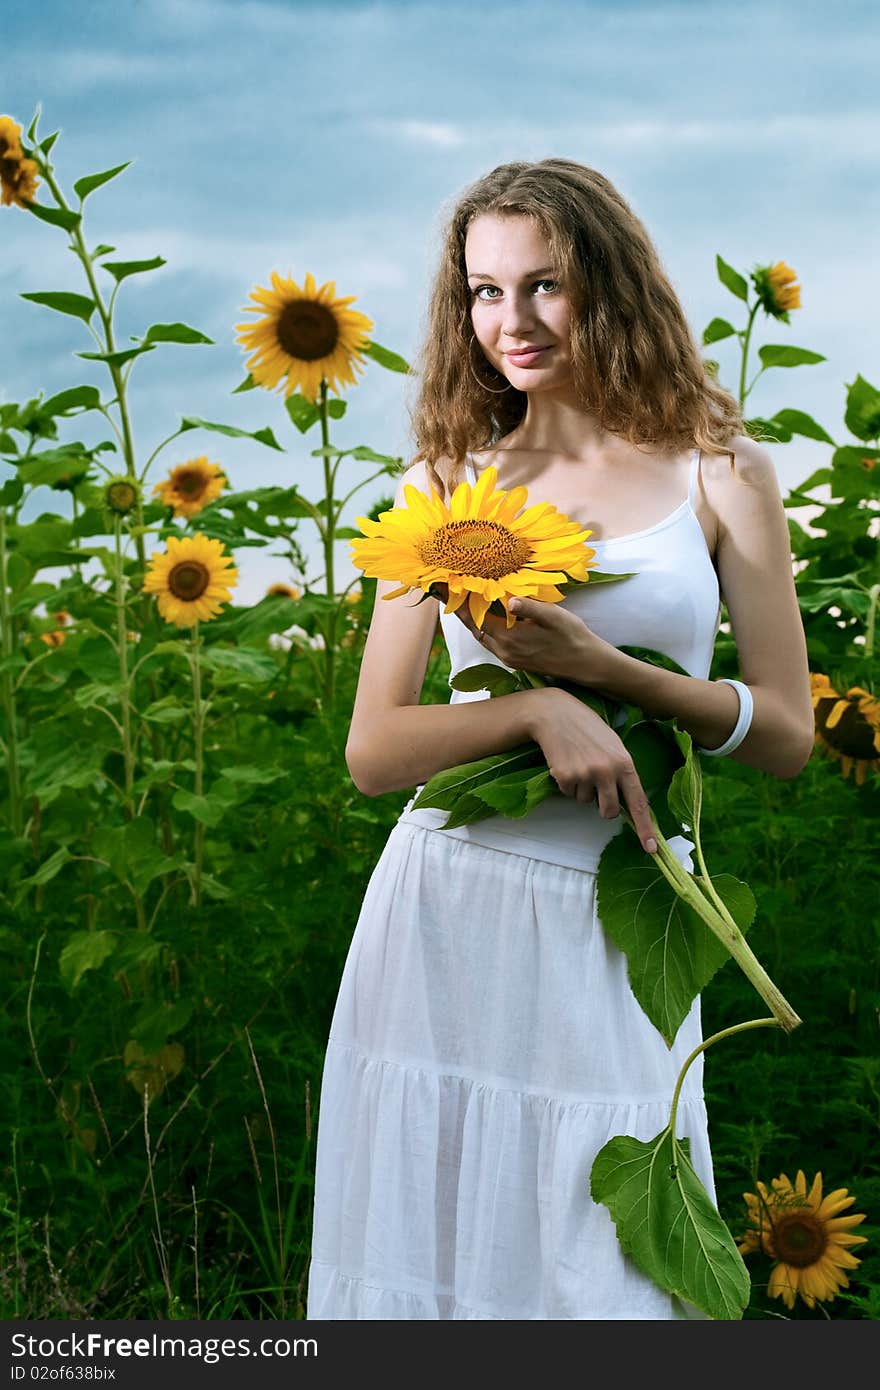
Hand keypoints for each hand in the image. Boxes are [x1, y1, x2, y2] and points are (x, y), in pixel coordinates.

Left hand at [451, 593, 609, 682]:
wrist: (585, 663)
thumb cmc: (572, 637)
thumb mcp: (554, 616)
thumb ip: (530, 607)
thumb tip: (510, 600)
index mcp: (510, 638)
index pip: (476, 618)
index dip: (459, 603)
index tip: (445, 588)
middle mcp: (504, 651)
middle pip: (474, 628)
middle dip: (460, 609)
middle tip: (447, 591)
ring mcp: (508, 658)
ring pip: (482, 636)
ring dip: (471, 619)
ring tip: (462, 600)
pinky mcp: (514, 660)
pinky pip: (491, 641)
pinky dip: (484, 626)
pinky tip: (485, 615)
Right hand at [525, 686, 657, 852]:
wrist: (555, 713)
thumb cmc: (587, 728)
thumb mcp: (613, 745)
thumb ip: (621, 771)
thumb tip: (624, 801)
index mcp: (624, 763)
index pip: (638, 802)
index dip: (645, 827)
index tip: (651, 848)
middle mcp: (607, 771)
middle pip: (608, 811)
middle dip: (602, 807)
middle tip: (595, 788)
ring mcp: (585, 775)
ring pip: (585, 802)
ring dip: (582, 789)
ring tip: (578, 763)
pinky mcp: (565, 777)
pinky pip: (568, 793)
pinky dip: (567, 782)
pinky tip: (566, 762)